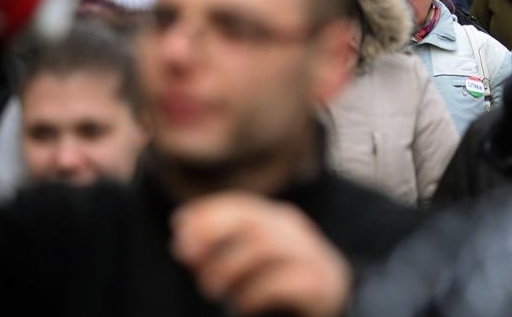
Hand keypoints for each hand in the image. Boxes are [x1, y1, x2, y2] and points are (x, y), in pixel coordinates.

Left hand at [173, 193, 350, 316]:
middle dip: (214, 233)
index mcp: (277, 220)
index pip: (241, 204)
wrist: (334, 300)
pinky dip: (254, 294)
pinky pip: (282, 281)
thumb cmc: (280, 281)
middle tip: (188, 258)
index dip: (207, 212)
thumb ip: (217, 253)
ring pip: (265, 246)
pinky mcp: (318, 283)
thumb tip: (182, 246)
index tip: (177, 226)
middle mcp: (295, 231)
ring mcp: (310, 255)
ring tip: (210, 289)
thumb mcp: (247, 263)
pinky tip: (242, 307)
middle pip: (252, 219)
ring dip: (228, 266)